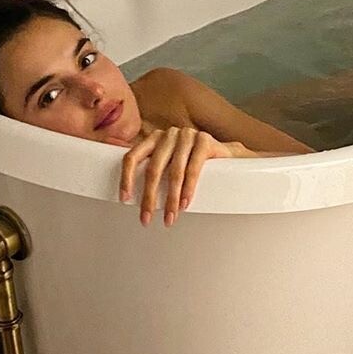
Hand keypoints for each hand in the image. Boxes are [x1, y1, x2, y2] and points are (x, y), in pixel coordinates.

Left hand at [119, 126, 236, 226]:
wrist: (227, 156)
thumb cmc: (193, 163)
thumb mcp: (170, 164)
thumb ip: (155, 172)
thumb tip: (134, 199)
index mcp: (154, 139)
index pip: (133, 157)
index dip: (126, 179)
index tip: (125, 199)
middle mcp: (168, 134)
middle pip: (153, 168)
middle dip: (149, 197)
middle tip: (147, 219)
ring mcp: (187, 135)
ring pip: (174, 172)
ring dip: (170, 199)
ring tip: (170, 218)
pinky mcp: (204, 141)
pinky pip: (193, 168)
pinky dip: (188, 189)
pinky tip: (184, 203)